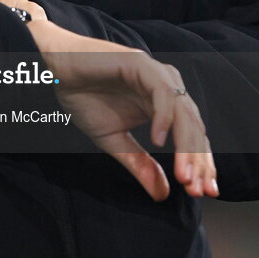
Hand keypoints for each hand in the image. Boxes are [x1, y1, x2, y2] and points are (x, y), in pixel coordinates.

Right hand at [29, 20, 217, 201]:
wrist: (56, 70)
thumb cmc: (84, 98)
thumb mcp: (113, 140)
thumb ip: (139, 164)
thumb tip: (163, 195)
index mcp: (163, 104)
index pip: (192, 136)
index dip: (200, 165)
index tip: (202, 194)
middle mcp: (166, 87)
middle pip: (195, 127)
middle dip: (199, 161)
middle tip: (197, 191)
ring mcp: (156, 74)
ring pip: (184, 112)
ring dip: (187, 145)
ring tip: (183, 175)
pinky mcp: (141, 63)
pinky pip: (162, 92)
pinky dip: (164, 117)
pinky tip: (158, 141)